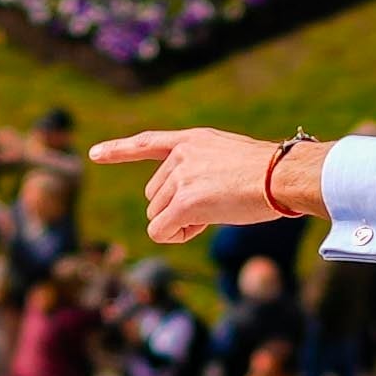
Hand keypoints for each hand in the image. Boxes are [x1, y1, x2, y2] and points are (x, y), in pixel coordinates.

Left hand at [86, 128, 317, 244]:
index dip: (118, 150)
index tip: (95, 154)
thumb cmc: (267, 173)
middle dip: (177, 209)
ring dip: (181, 223)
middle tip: (214, 205)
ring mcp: (180, 178)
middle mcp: (180, 155)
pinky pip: (161, 231)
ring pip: (158, 216)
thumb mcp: (228, 158)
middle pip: (155, 196)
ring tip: (216, 211)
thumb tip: (181, 207)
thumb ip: (200, 171)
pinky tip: (201, 226)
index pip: (147, 142)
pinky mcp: (184, 203)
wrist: (281, 176)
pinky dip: (175, 236)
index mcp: (191, 140)